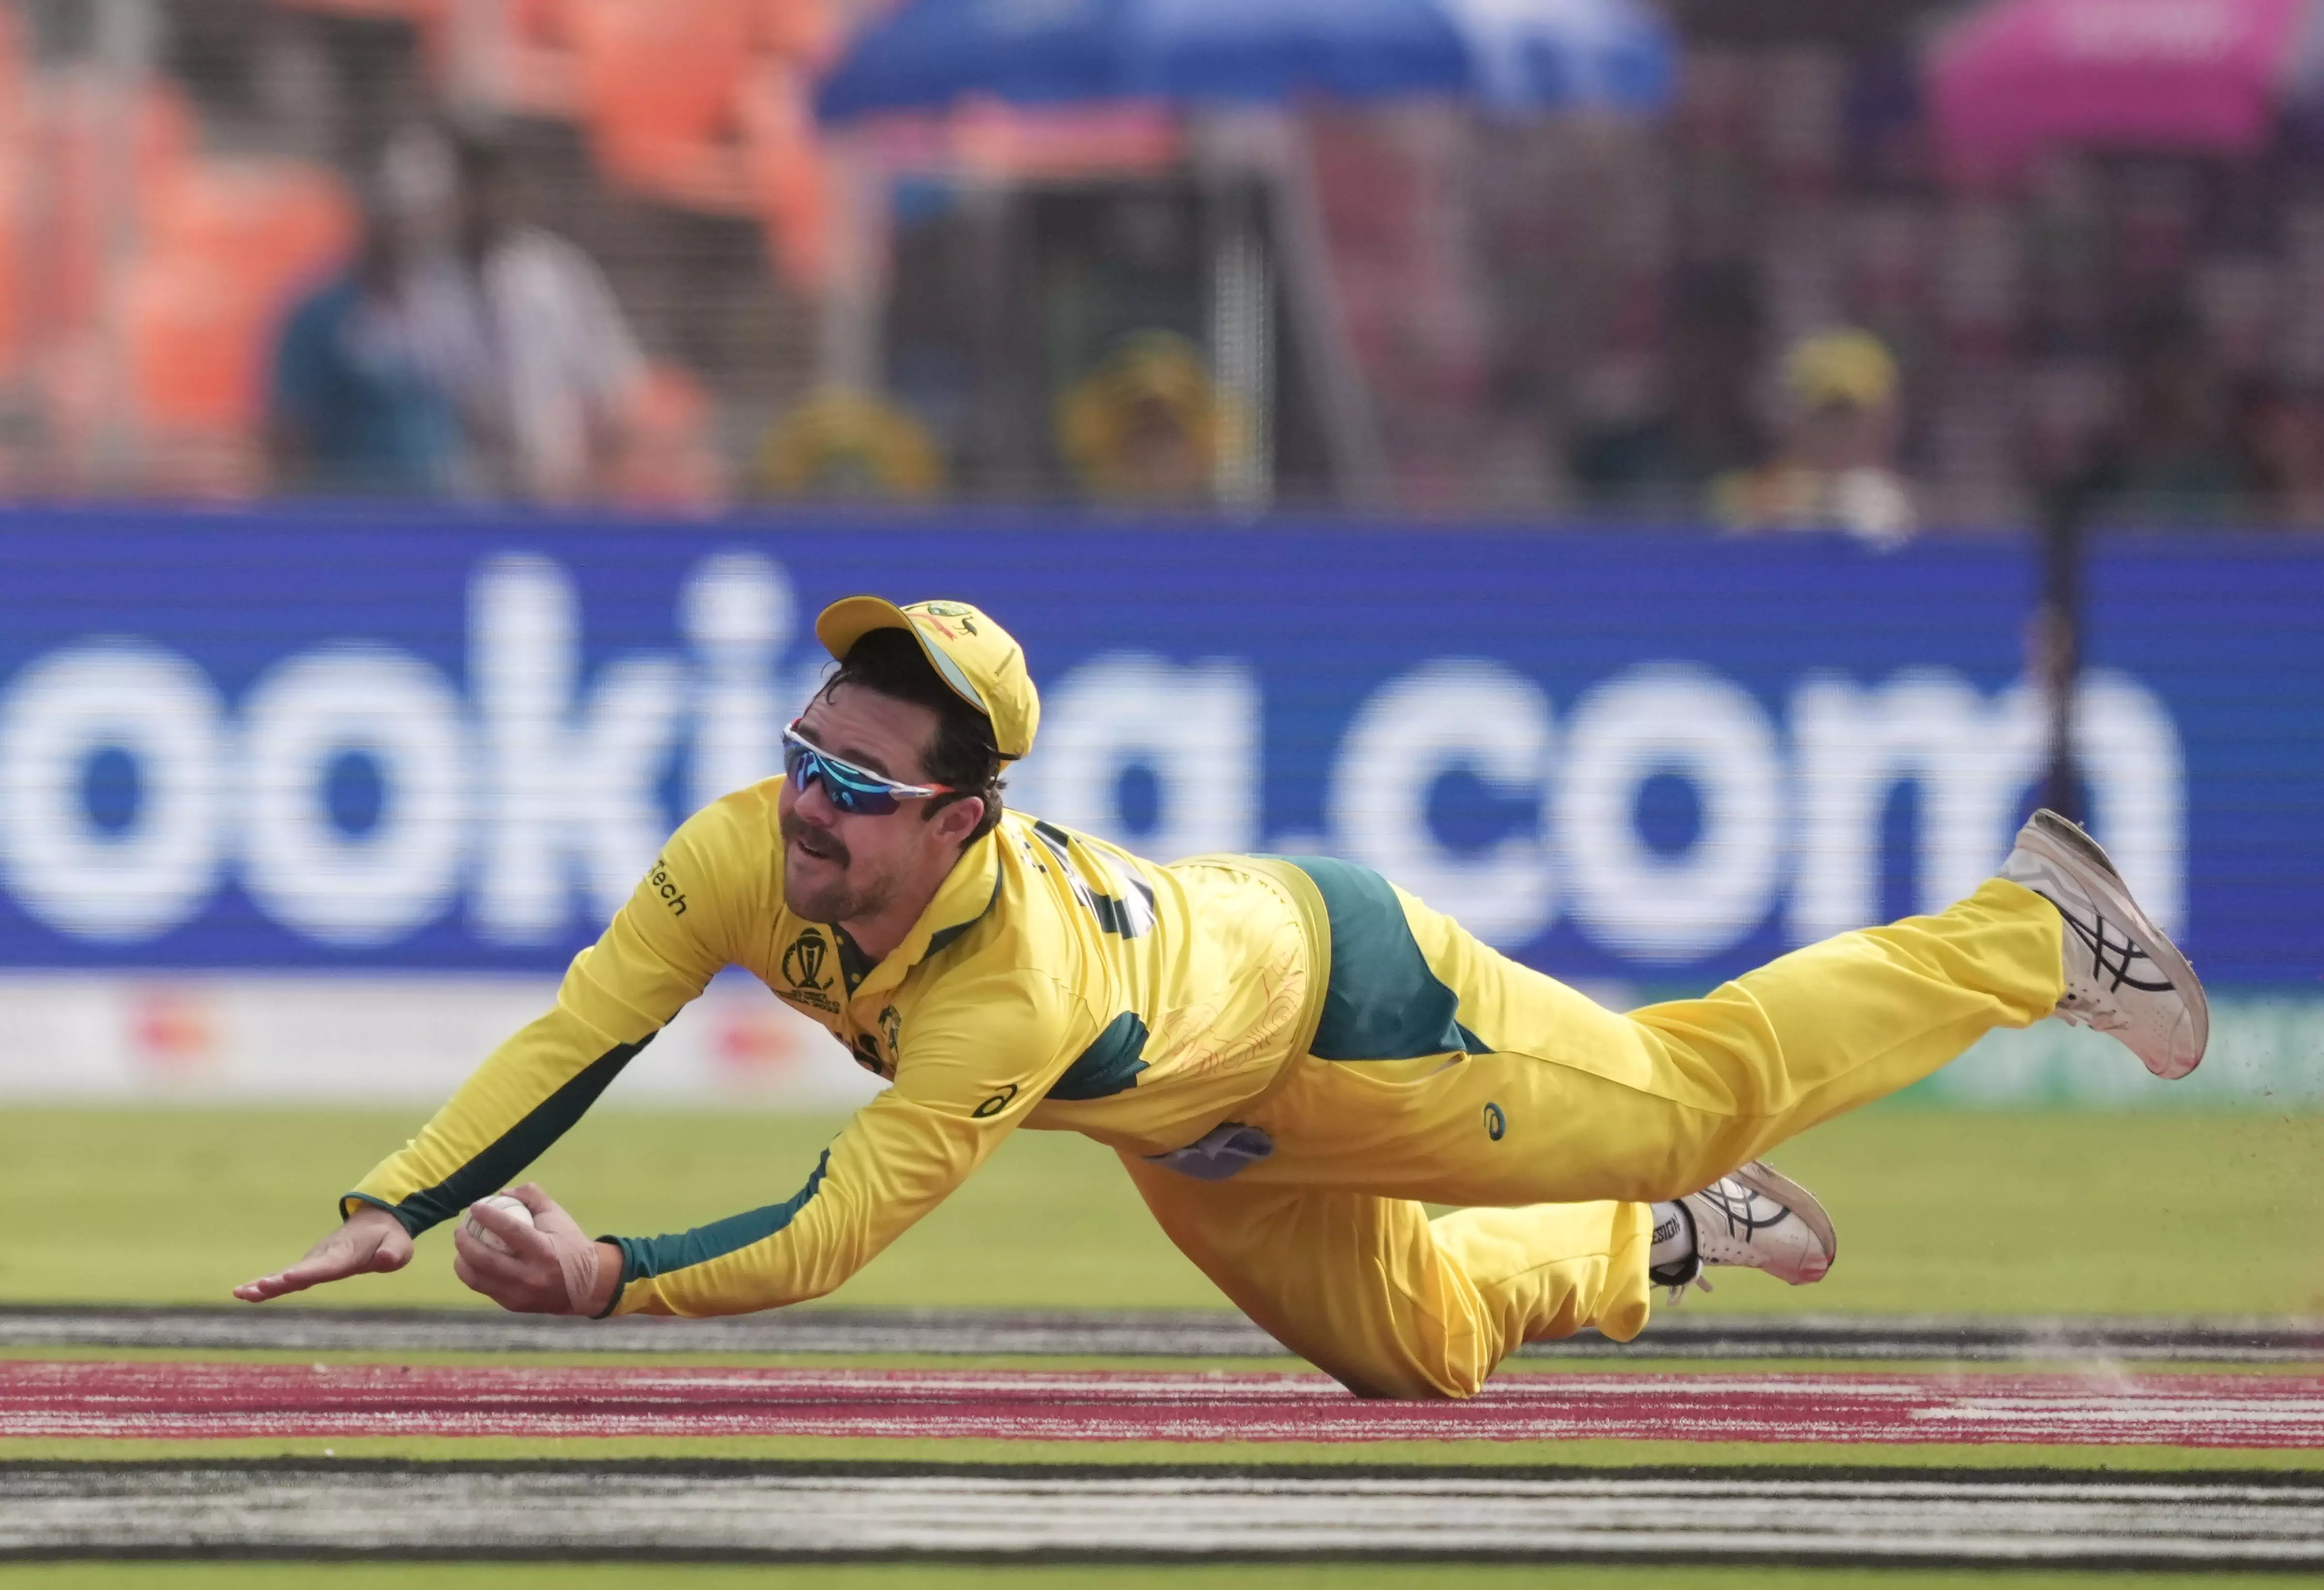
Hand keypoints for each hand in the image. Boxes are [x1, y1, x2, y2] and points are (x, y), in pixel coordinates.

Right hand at [234, 1204, 412, 1301]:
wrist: (376, 1221)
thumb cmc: (389, 1238)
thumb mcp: (400, 1246)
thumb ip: (393, 1253)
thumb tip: (387, 1259)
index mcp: (344, 1255)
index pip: (324, 1267)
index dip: (306, 1273)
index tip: (285, 1279)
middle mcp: (323, 1257)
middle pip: (299, 1272)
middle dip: (278, 1282)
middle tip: (255, 1289)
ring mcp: (313, 1261)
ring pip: (285, 1274)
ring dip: (264, 1284)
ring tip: (240, 1293)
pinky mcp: (308, 1266)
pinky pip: (284, 1276)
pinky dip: (265, 1284)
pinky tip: (243, 1293)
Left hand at [451, 1183, 619, 1316]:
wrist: (587, 1285)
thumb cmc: (570, 1244)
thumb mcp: (557, 1216)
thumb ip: (533, 1197)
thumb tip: (503, 1193)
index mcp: (543, 1250)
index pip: (509, 1231)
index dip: (488, 1217)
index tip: (475, 1207)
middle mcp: (530, 1275)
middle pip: (485, 1259)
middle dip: (465, 1242)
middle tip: (460, 1229)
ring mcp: (519, 1294)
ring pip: (477, 1279)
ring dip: (462, 1261)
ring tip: (461, 1248)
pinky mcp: (513, 1305)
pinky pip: (484, 1288)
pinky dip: (474, 1274)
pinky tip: (472, 1263)